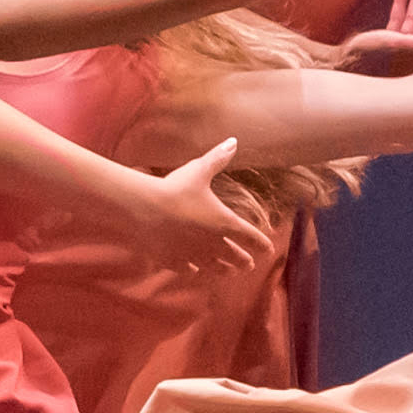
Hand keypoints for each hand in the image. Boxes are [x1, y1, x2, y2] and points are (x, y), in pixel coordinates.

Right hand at [124, 141, 265, 276]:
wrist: (144, 209)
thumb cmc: (175, 188)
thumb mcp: (199, 170)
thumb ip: (218, 158)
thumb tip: (234, 141)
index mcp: (225, 223)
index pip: (252, 238)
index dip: (262, 244)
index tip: (268, 249)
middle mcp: (214, 244)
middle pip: (237, 258)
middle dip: (245, 261)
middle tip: (249, 264)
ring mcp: (194, 255)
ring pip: (216, 269)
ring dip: (225, 270)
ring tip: (229, 272)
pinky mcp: (175, 262)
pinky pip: (190, 271)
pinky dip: (195, 270)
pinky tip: (195, 270)